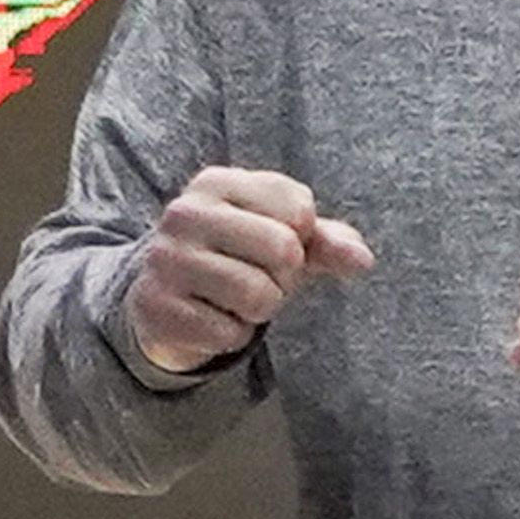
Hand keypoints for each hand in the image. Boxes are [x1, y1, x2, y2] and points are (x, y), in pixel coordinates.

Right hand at [124, 167, 373, 376]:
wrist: (159, 294)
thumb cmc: (234, 257)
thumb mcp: (280, 236)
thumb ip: (326, 241)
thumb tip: (363, 260)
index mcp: (216, 182)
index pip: (299, 208)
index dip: (302, 236)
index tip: (272, 243)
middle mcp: (185, 213)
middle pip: (283, 250)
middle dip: (285, 277)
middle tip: (259, 277)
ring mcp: (166, 260)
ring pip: (258, 296)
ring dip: (260, 310)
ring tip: (235, 299)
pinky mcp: (156, 307)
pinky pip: (229, 334)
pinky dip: (232, 336)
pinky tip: (210, 319)